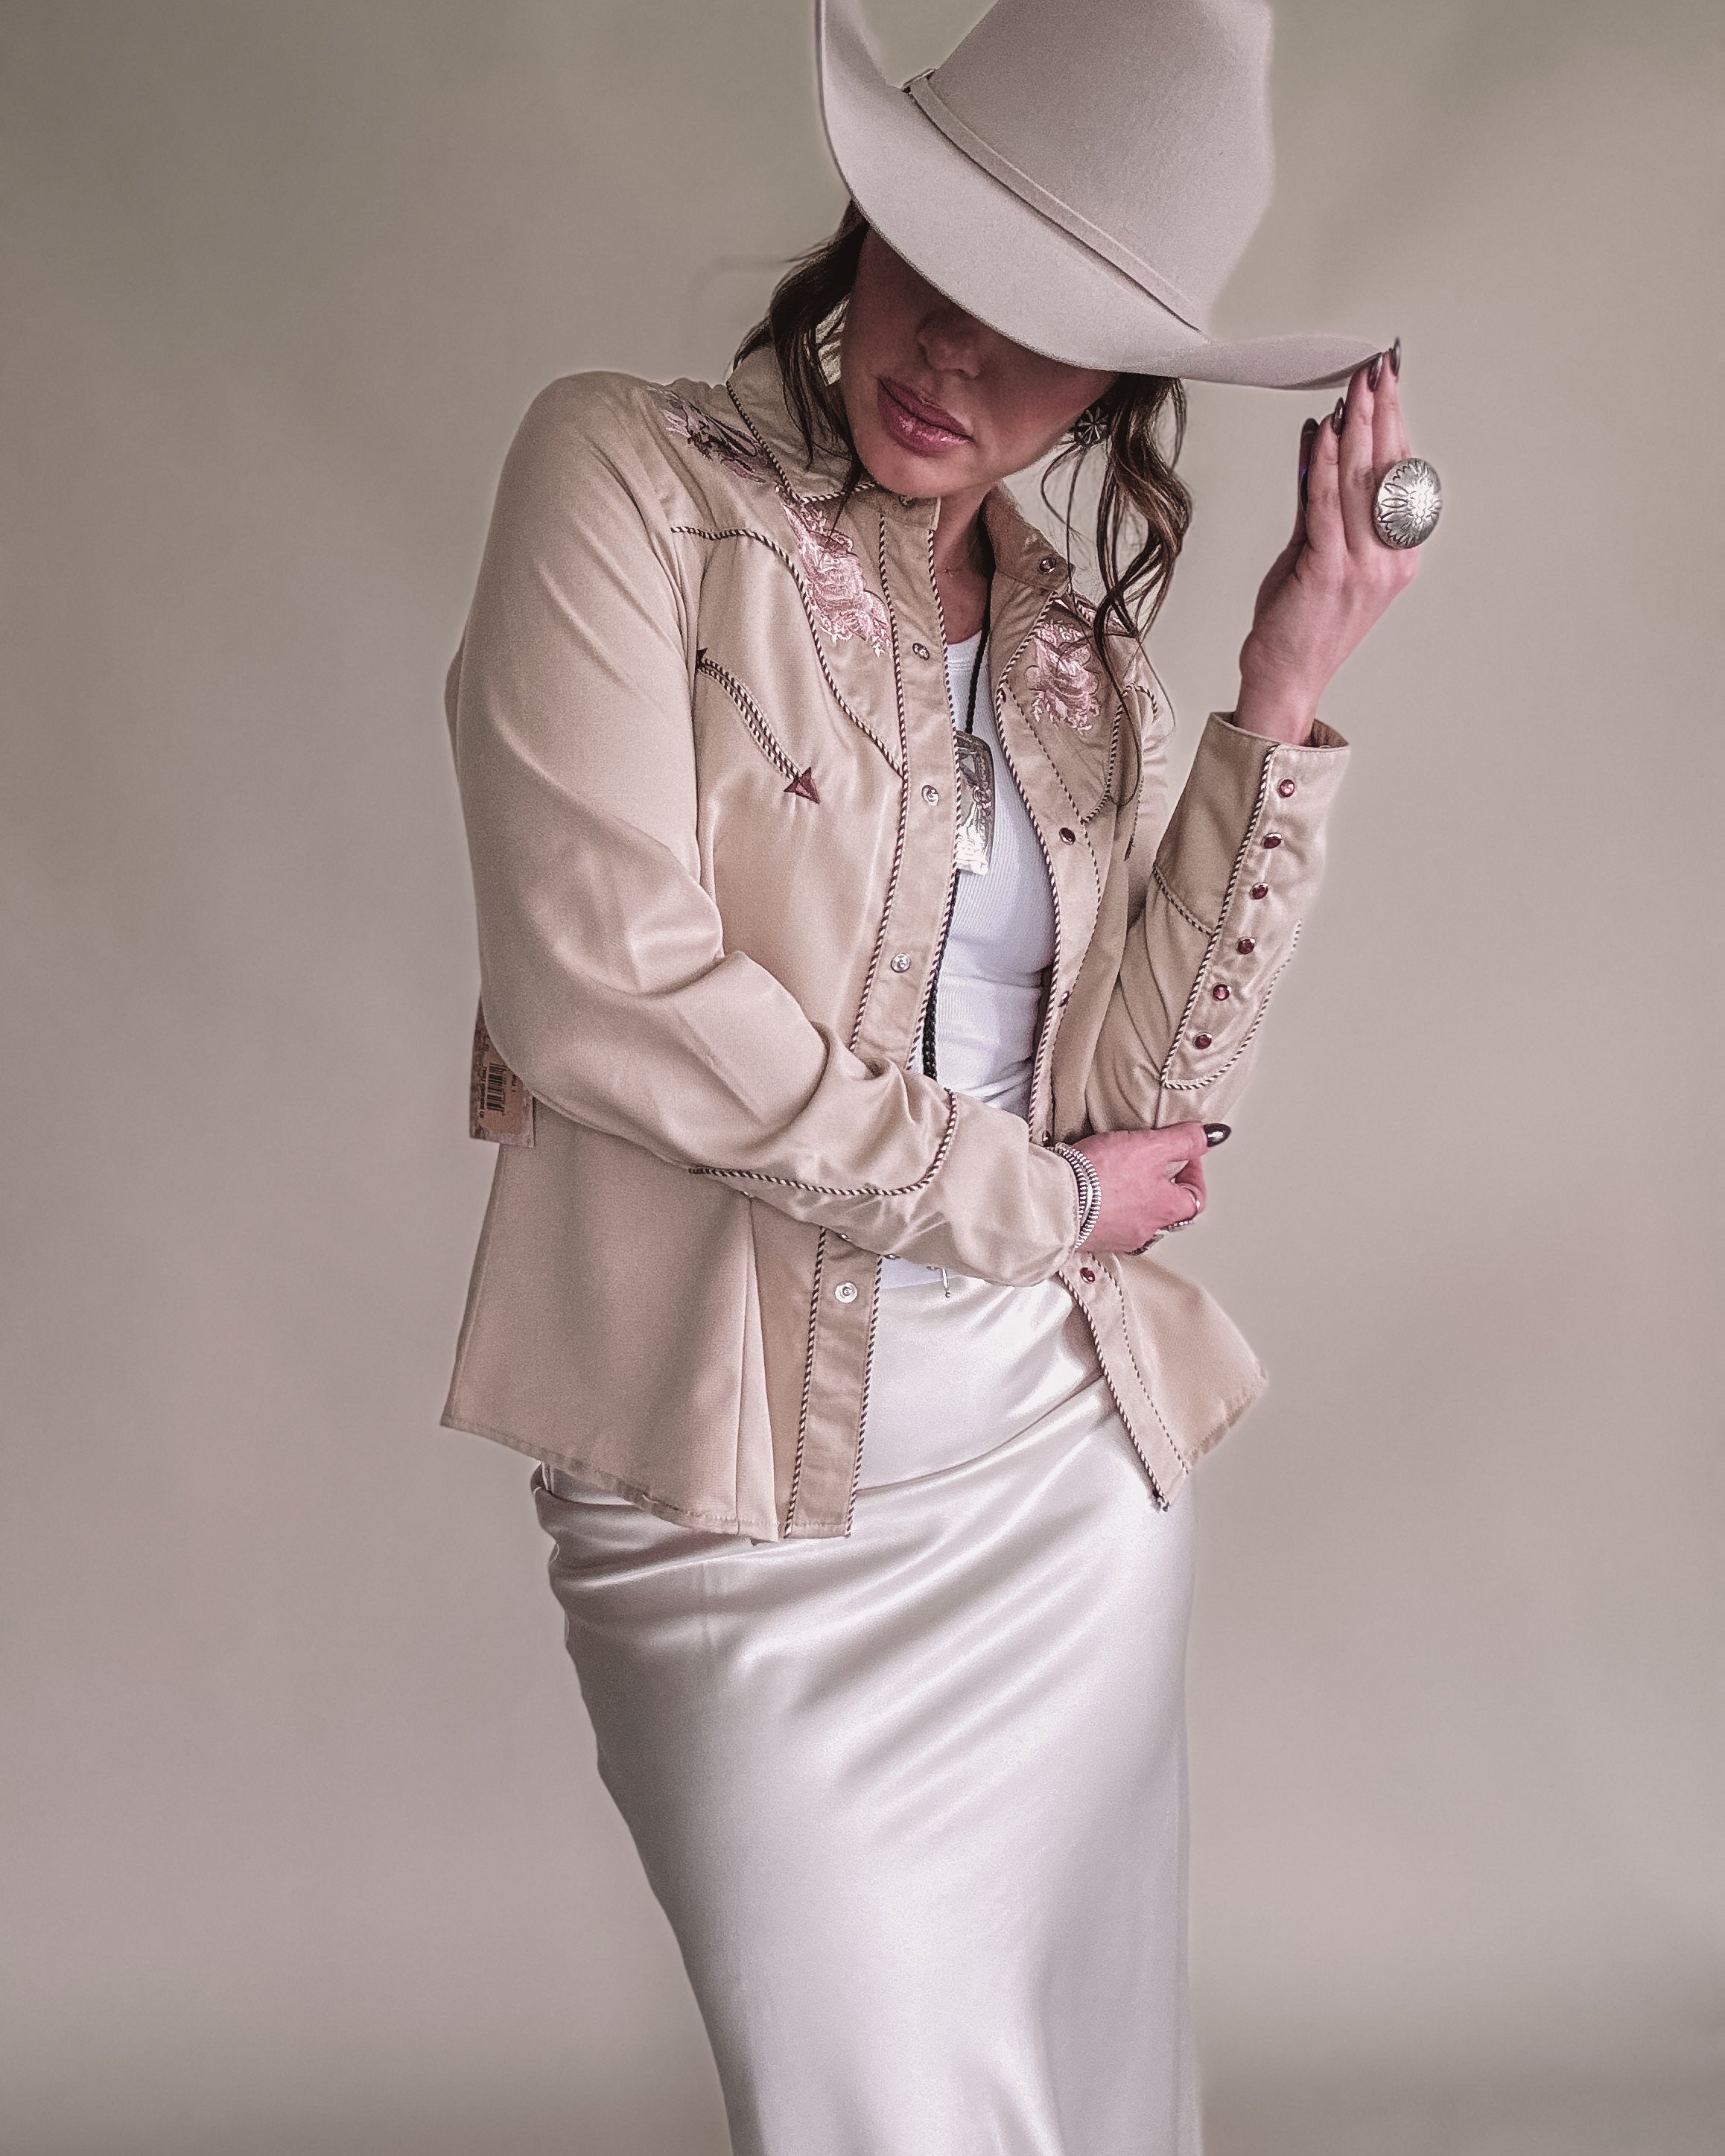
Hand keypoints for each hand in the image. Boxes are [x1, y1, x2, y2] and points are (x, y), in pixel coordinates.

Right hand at [1074, 1123, 1224, 1252]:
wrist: (1055, 1200)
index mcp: (1168, 1210)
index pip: (1196, 1195)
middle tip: (1151, 1160)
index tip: (1184, 1152)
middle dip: (1163, 1182)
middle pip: (1167, 1206)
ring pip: (1138, 1214)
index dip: (1194, 1171)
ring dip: (1135, 1194)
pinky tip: (1094, 1187)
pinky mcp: (1092, 1236)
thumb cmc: (1101, 1177)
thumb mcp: (1151, 1146)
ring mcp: (1119, 1237)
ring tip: (1119, 1170)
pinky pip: (1109, 1220)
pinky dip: (1108, 1204)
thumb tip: (1213, 1136)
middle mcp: (1146, 1230)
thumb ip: (1184, 1140)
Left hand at [1233, 348, 1420, 745]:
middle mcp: (1389, 558)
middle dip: (1382, 411)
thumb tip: (1320, 439)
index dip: (1395, 423)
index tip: (1388, 382)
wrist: (1287, 679)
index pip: (1401, 475)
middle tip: (1377, 366)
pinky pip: (1328, 506)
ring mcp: (1363, 566)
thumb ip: (1319, 500)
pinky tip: (1325, 430)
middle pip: (1388, 469)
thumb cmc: (1300, 623)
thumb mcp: (1315, 553)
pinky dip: (1326, 463)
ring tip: (1356, 384)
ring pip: (1362, 481)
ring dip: (1358, 425)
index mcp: (1398, 554)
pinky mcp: (1329, 570)